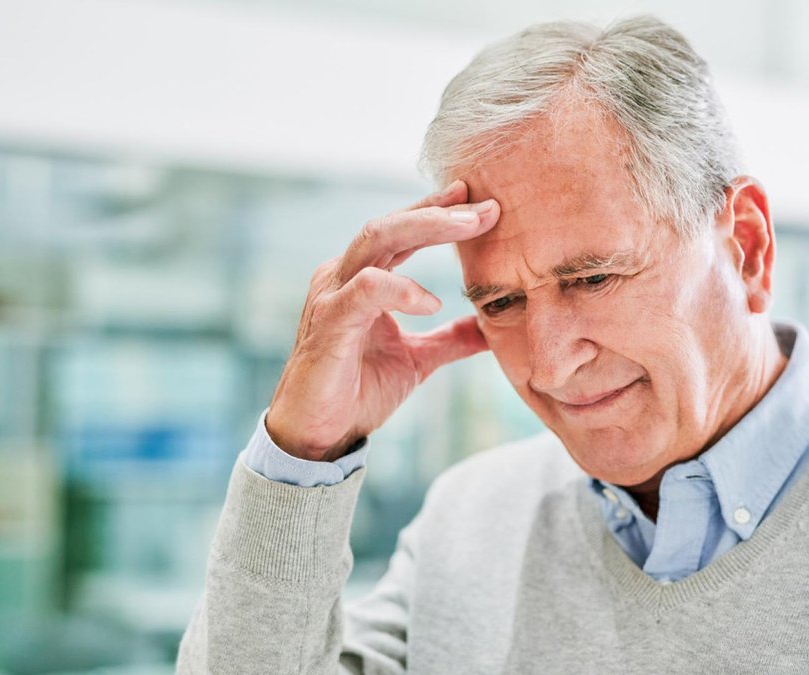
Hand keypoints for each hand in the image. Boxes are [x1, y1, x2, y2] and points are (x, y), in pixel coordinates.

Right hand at [265, 181, 497, 460]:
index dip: (440, 211)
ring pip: (377, 239)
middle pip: (393, 224)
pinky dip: (402, 289)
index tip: (482, 201)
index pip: (404, 231)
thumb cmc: (358, 392)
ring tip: (471, 227)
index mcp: (363, 278)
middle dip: (441, 211)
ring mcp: (332, 294)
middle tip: (487, 207)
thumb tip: (491, 328)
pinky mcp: (329, 322)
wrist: (317, 435)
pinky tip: (432, 303)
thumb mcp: (418, 360)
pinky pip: (366, 289)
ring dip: (426, 227)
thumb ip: (451, 339)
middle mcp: (344, 276)